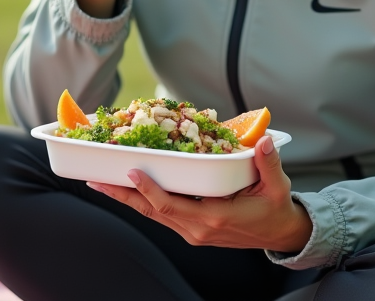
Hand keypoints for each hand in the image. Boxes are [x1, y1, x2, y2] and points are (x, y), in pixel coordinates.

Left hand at [88, 136, 313, 252]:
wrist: (279, 234)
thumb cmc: (275, 209)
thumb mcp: (277, 186)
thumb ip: (268, 163)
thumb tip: (263, 141)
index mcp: (214, 217)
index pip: (172, 205)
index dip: (149, 189)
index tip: (131, 171)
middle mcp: (197, 228)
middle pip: (152, 212)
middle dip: (122, 195)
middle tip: (95, 179)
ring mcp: (192, 232)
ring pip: (152, 215)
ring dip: (125, 199)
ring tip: (100, 183)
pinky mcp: (191, 230)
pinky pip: (160, 215)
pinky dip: (141, 202)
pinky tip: (126, 190)